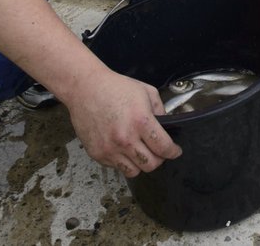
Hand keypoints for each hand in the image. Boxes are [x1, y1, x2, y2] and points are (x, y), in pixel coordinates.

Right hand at [63, 68, 181, 176]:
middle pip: (150, 165)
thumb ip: (160, 111)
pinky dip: (123, 161)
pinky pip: (116, 167)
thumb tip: (167, 127)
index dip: (173, 152)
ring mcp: (110, 148)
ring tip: (140, 152)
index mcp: (140, 121)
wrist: (85, 88)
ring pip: (134, 172)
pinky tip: (123, 148)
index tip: (175, 151)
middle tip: (158, 152)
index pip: (163, 148)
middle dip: (159, 159)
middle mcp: (125, 139)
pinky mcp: (97, 153)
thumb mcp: (146, 92)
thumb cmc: (115, 87)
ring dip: (141, 164)